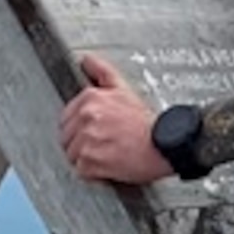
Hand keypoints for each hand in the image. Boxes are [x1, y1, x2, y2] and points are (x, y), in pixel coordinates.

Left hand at [60, 53, 171, 184]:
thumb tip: (86, 60)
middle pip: (67, 138)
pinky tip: (109, 166)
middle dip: (83, 145)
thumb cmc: (148, 124)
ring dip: (89, 160)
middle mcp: (86, 117)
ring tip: (109, 156)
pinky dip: (94, 173)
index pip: (67, 119)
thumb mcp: (124, 90)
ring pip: (73, 155)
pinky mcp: (91, 161)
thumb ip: (102, 73)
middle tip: (105, 146)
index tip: (98, 134)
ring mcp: (87, 140)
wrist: (166, 145)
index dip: (81, 129)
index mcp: (90, 99)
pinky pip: (81, 171)